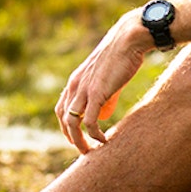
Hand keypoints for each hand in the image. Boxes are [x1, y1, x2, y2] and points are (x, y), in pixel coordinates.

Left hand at [54, 9, 149, 152]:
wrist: (129, 39)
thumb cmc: (122, 55)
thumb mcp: (107, 76)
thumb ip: (103, 93)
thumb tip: (104, 111)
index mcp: (75, 80)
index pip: (61, 108)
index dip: (66, 126)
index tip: (77, 138)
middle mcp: (74, 85)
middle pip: (63, 118)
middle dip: (71, 138)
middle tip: (83, 151)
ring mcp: (84, 90)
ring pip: (72, 123)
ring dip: (79, 141)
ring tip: (91, 152)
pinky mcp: (97, 93)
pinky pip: (90, 121)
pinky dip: (94, 135)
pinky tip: (104, 141)